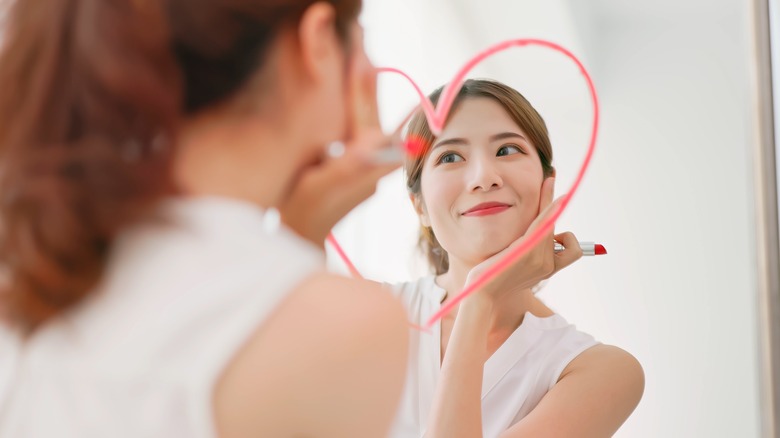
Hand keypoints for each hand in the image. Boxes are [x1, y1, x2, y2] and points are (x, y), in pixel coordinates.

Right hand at [278, 30, 402, 245]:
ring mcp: (363, 163)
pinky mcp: (354, 165)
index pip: (367, 114)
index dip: (363, 82)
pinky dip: (349, 104)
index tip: (360, 52)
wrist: (297, 241)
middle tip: (360, 39)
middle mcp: (370, 161)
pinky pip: (354, 126)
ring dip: (359, 87)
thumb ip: (351, 165)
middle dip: (365, 75)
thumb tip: (379, 140)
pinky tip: (341, 91)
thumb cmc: (302, 215)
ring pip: (363, 116)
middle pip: (371, 110)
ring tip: (355, 55)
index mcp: (365, 162)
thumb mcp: (321, 189)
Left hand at [464, 177, 583, 299]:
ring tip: (549, 178)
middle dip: (556, 205)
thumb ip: (528, 252)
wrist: (482, 295)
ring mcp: (539, 259)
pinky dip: (548, 206)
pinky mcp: (526, 251)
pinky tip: (549, 191)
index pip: (571, 248)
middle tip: (550, 179)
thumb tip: (536, 235)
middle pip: (561, 230)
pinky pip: (542, 224)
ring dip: (550, 199)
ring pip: (551, 223)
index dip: (568, 235)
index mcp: (548, 269)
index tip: (558, 220)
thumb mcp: (517, 266)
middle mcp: (548, 266)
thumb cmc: (494, 280)